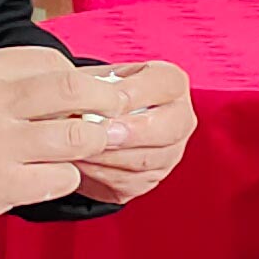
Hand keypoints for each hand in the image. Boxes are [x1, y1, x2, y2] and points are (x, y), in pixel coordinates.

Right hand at [0, 47, 127, 239]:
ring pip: (78, 135)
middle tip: (120, 113)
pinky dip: (65, 179)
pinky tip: (49, 179)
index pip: (50, 60)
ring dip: (91, 144)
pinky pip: (61, 178)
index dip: (78, 77)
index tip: (88, 92)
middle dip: (108, 102)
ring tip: (88, 150)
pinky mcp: (0, 186)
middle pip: (75, 89)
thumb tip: (59, 81)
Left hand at [64, 59, 194, 205]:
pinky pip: (130, 182)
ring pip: (146, 160)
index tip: (103, 102)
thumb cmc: (93, 94)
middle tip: (99, 133)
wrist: (87, 123)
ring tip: (79, 148)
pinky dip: (101, 174)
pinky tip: (81, 163)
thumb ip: (91, 82)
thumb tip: (82, 93)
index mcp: (171, 83)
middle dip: (130, 133)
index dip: (134, 95)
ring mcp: (169, 153)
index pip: (166, 85)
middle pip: (169, 130)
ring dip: (109, 156)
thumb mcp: (92, 77)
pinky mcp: (150, 179)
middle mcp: (179, 118)